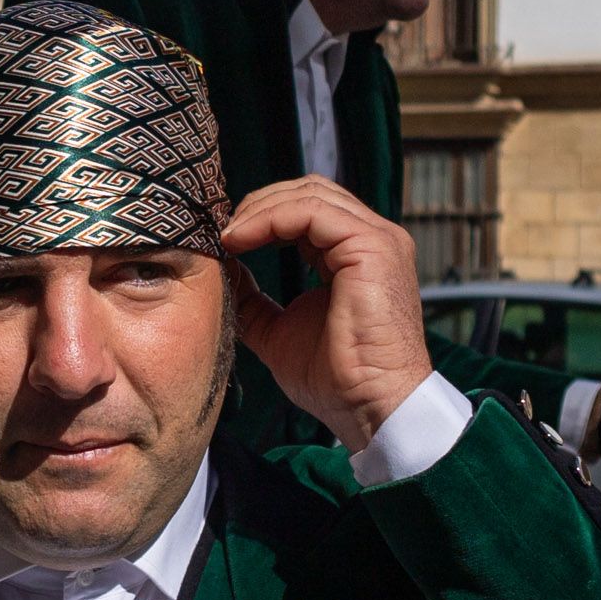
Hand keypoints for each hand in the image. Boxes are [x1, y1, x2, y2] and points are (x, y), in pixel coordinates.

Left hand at [218, 178, 433, 449]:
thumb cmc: (337, 381)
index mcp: (357, 255)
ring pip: (309, 194)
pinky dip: (271, 218)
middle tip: (222, 232)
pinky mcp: (373, 246)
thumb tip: (224, 270)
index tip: (224, 239)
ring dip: (260, 210)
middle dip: (259, 205)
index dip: (262, 216)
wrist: (370, 408)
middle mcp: (373, 239)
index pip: (307, 209)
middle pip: (308, 191)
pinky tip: (242, 239)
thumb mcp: (278, 331)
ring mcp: (378, 239)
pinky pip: (312, 211)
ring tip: (228, 236)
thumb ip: (253, 299)